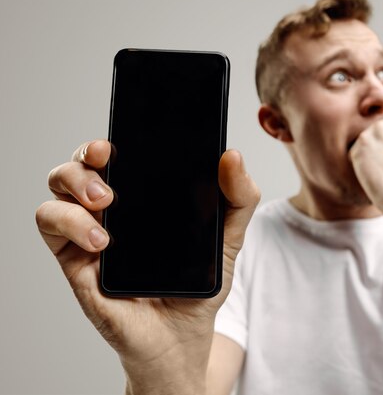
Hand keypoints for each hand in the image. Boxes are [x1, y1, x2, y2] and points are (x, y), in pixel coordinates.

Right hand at [35, 140, 259, 387]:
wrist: (181, 338)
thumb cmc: (198, 287)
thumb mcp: (229, 239)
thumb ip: (238, 199)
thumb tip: (232, 156)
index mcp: (145, 198)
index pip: (121, 155)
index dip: (114, 138)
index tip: (121, 137)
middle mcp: (113, 210)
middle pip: (82, 162)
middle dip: (87, 154)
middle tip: (108, 164)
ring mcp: (90, 232)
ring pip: (58, 186)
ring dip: (76, 183)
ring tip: (105, 202)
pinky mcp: (76, 260)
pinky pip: (51, 225)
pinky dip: (69, 222)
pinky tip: (101, 240)